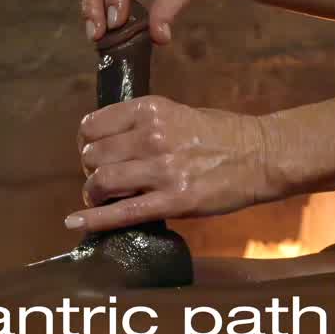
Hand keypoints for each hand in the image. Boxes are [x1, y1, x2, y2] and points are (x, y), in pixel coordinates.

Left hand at [64, 96, 267, 231]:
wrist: (261, 155)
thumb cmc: (220, 134)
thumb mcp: (176, 113)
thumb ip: (140, 125)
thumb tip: (106, 146)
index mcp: (150, 110)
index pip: (92, 126)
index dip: (86, 143)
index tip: (92, 153)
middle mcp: (151, 136)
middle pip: (93, 156)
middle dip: (89, 170)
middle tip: (100, 179)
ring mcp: (162, 169)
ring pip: (101, 182)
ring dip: (92, 193)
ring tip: (98, 198)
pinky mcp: (174, 200)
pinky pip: (123, 213)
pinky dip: (93, 219)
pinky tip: (74, 223)